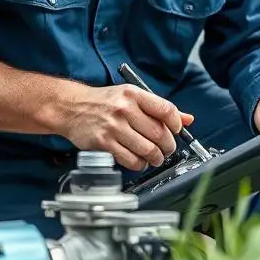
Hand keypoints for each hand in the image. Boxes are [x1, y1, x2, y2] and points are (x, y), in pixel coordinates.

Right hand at [56, 84, 193, 170]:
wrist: (71, 107)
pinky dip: (140, 164)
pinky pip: (131, 160)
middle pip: (159, 133)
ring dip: (156, 158)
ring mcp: (114, 126)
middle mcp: (125, 109)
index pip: (166, 110)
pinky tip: (140, 161)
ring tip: (155, 158)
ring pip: (147, 149)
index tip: (177, 131)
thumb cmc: (104, 102)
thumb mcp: (132, 97)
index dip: (177, 125)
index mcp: (134, 94)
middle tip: (167, 150)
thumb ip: (159, 108)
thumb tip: (188, 119)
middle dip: (168, 146)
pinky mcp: (104, 142)